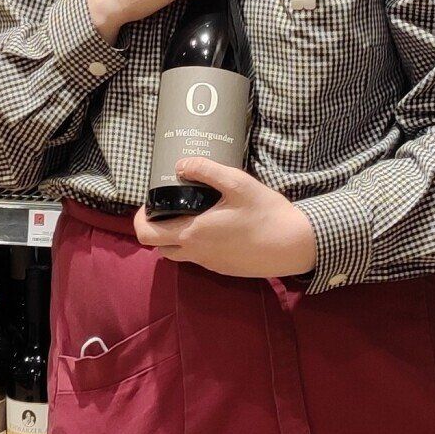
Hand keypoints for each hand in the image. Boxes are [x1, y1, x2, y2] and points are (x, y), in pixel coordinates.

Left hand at [133, 158, 318, 279]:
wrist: (294, 246)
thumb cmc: (266, 213)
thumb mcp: (237, 183)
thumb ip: (206, 171)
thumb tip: (180, 164)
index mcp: (193, 233)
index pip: (147, 235)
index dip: (139, 219)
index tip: (148, 204)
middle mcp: (197, 253)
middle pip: (159, 248)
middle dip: (155, 229)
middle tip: (166, 208)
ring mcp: (210, 264)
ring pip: (178, 255)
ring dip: (174, 238)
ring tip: (188, 214)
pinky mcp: (224, 268)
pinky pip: (198, 258)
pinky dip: (195, 244)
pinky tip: (213, 225)